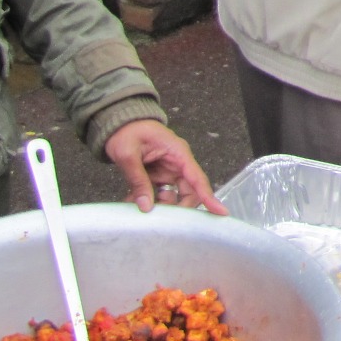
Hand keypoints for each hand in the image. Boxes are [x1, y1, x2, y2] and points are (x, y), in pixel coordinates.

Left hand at [104, 120, 225, 214]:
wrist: (119, 123)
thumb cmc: (127, 132)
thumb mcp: (128, 155)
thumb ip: (138, 180)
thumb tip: (146, 207)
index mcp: (178, 154)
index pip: (197, 179)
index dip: (209, 197)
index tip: (221, 213)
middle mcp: (177, 164)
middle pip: (188, 192)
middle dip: (176, 207)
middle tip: (159, 217)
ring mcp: (168, 171)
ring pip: (173, 196)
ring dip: (158, 205)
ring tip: (136, 205)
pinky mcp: (158, 175)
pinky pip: (158, 193)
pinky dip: (147, 200)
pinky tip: (132, 200)